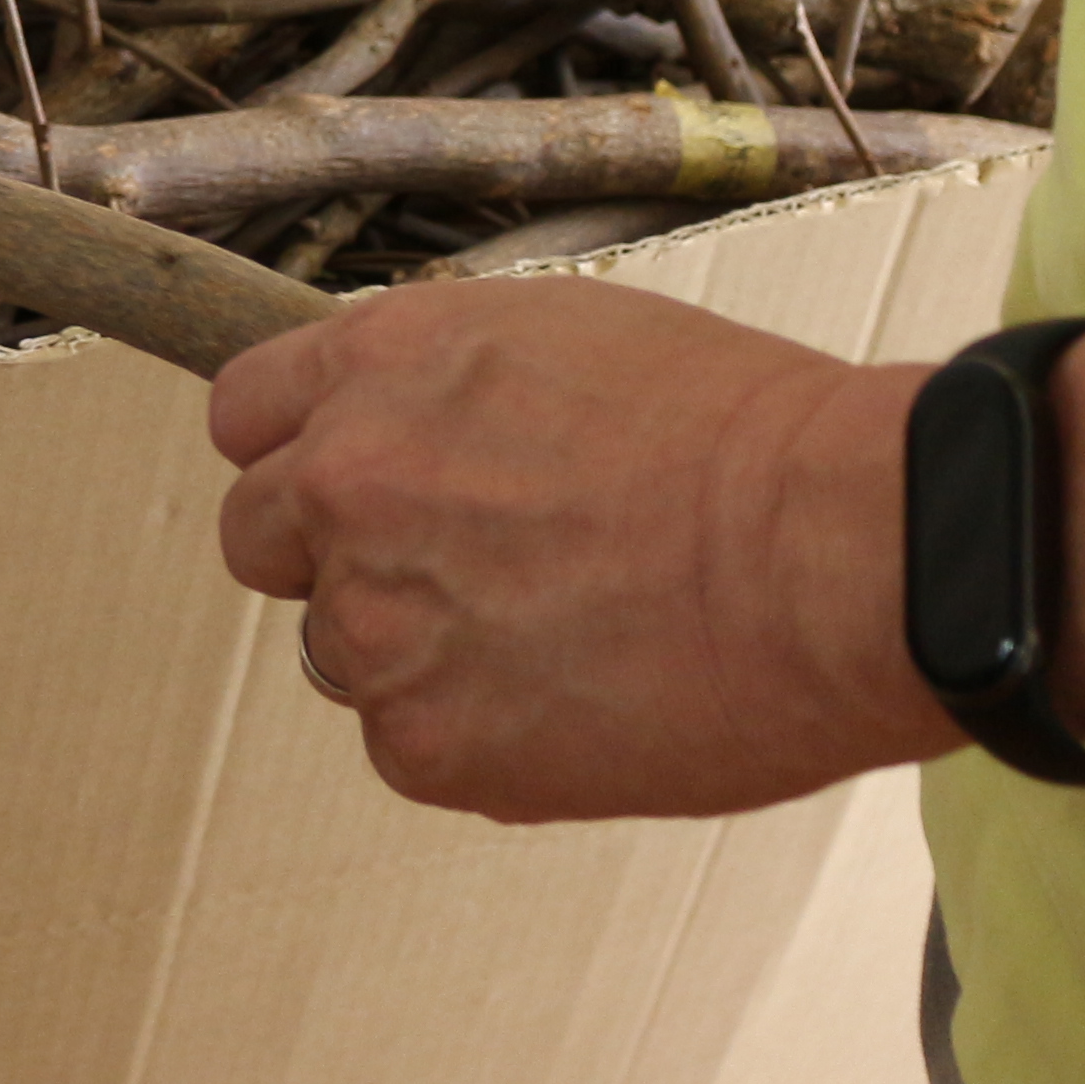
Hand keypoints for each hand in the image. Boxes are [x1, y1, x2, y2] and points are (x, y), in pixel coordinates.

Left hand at [211, 276, 948, 821]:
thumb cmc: (750, 439)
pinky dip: (478, 737)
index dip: (299, 452)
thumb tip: (415, 433)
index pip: (247, 414)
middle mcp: (347, 483)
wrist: (837, 554)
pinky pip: (409, 745)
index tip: (347, 483)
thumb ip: (448, 390)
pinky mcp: (426, 742)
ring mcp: (375, 619)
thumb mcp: (568, 338)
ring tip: (558, 638)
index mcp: (379, 366)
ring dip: (417, 652)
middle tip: (458, 575)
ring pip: (340, 650)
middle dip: (335, 556)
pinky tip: (581, 701)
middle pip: (260, 538)